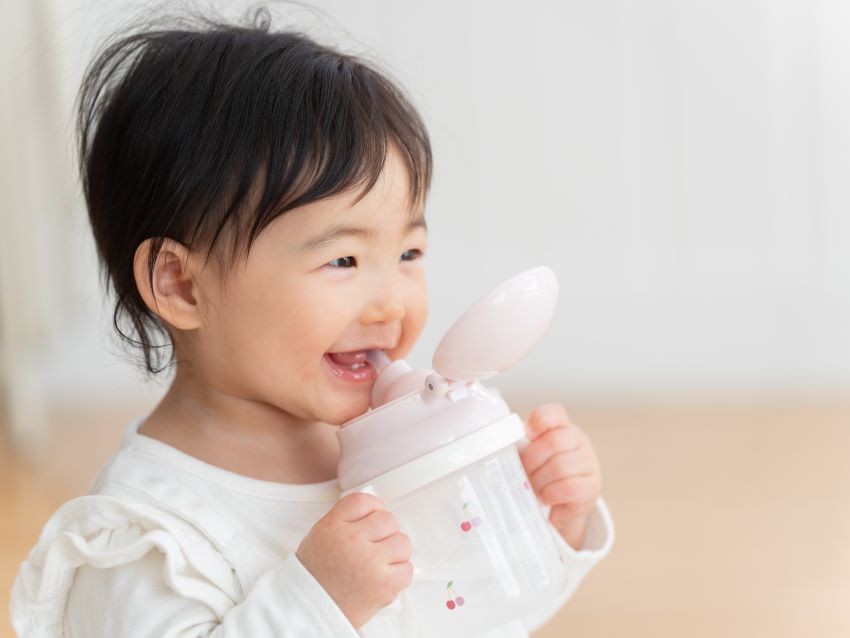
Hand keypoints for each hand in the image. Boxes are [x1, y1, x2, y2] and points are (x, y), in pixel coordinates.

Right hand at [296, 492, 412, 627]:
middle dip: (385, 533)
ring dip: (394, 553)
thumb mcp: (320, 536)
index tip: (372, 520)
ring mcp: (370, 563)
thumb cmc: (315, 576)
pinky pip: (407, 569)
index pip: (364, 501)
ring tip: (378, 564)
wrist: (310, 612)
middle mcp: (351, 541)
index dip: (373, 509)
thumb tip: (375, 510)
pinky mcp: (385, 585)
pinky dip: (398, 575)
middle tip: (374, 547)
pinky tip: (382, 578)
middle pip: (388, 519)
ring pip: (402, 543)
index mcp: (333, 527)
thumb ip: (346, 520)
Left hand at [519, 403, 601, 548]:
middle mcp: (580, 442)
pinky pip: (567, 488)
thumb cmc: (542, 475)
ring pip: (560, 467)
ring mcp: (589, 464)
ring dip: (540, 481)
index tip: (527, 433)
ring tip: (534, 488)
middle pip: (554, 441)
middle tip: (524, 473)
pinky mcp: (592, 487)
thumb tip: (500, 447)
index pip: (555, 413)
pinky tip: (545, 497)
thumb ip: (521, 446)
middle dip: (532, 461)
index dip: (540, 419)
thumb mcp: (531, 456)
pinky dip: (550, 494)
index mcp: (563, 428)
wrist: (563, 505)